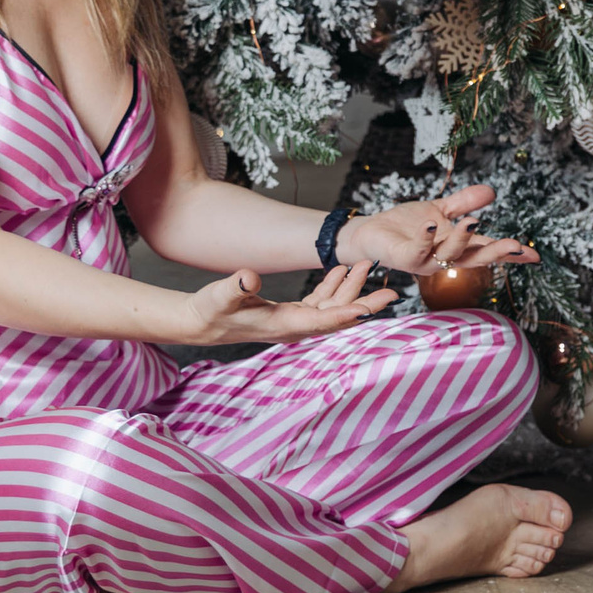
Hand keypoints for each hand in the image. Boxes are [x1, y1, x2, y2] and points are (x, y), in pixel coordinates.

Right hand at [187, 261, 398, 345]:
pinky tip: (341, 270)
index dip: (349, 314)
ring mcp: (293, 321)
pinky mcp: (290, 314)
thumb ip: (235, 286)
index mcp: (284, 325)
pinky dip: (333, 287)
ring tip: (366, 265)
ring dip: (350, 288)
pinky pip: (320, 302)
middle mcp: (294, 327)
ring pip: (331, 307)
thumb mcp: (219, 295)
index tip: (373, 308)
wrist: (199, 323)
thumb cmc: (210, 310)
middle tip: (393, 291)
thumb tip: (249, 277)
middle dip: (365, 303)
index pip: (323, 321)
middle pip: (337, 317)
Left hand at [344, 181, 541, 276]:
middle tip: (515, 246)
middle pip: (474, 258)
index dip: (510, 253)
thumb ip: (463, 203)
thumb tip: (491, 191)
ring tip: (472, 222)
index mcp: (456, 247)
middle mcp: (443, 258)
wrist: (371, 232)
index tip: (534, 255)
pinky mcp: (403, 258)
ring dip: (461, 240)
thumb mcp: (440, 210)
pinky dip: (424, 237)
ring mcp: (424, 261)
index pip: (487, 249)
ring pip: (448, 255)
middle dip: (495, 253)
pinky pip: (416, 250)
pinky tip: (431, 224)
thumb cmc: (406, 225)